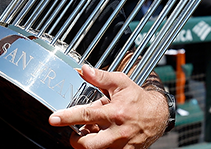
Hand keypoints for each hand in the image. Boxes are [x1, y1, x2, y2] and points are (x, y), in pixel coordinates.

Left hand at [48, 65, 168, 148]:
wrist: (158, 115)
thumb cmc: (138, 98)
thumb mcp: (120, 82)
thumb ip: (100, 77)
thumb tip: (83, 70)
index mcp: (115, 112)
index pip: (86, 116)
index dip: (67, 117)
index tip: (53, 119)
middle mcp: (118, 132)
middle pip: (88, 144)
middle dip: (76, 140)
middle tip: (75, 132)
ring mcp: (122, 145)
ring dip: (89, 143)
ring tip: (91, 132)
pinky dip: (101, 146)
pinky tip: (102, 137)